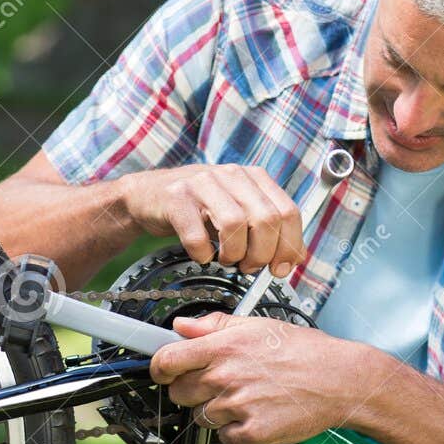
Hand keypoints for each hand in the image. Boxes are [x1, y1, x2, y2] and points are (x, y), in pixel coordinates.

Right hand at [118, 164, 306, 275]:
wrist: (148, 196)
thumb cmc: (198, 208)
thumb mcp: (238, 211)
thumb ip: (267, 229)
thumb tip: (294, 258)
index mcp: (253, 177)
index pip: (288, 211)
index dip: (289, 245)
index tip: (280, 268)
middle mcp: (231, 175)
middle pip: (266, 219)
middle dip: (261, 254)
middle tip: (249, 267)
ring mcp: (202, 183)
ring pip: (234, 224)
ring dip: (233, 254)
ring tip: (225, 260)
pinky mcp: (176, 198)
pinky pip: (196, 235)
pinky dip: (202, 254)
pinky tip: (202, 254)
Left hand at [149, 312, 384, 443]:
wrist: (338, 379)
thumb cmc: (302, 350)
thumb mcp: (257, 325)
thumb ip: (214, 325)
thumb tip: (182, 326)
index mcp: (222, 347)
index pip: (166, 361)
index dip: (159, 368)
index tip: (163, 371)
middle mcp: (225, 376)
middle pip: (179, 393)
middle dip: (191, 390)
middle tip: (216, 384)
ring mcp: (237, 407)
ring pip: (202, 417)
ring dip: (216, 412)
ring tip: (245, 398)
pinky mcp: (252, 432)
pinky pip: (225, 438)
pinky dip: (236, 431)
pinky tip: (256, 414)